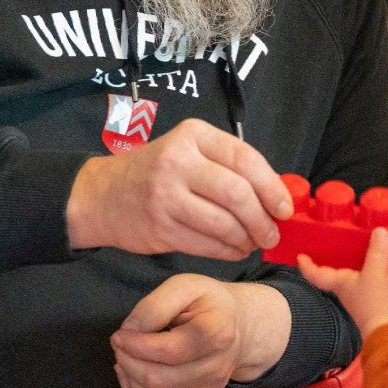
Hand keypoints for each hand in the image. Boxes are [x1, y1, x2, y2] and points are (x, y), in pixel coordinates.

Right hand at [67, 118, 291, 259]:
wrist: (102, 195)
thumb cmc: (156, 172)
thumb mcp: (188, 151)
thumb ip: (227, 166)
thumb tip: (276, 195)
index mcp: (193, 135)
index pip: (244, 158)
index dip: (272, 187)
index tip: (285, 208)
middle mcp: (178, 161)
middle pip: (237, 194)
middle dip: (262, 219)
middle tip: (272, 233)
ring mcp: (166, 195)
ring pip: (224, 224)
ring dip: (246, 239)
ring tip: (253, 243)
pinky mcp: (160, 227)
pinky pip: (206, 244)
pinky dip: (227, 251)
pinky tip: (234, 250)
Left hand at [111, 274, 290, 387]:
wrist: (240, 327)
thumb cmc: (208, 303)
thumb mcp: (185, 286)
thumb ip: (155, 305)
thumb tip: (129, 331)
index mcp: (217, 334)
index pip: (169, 352)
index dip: (136, 346)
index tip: (120, 334)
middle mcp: (217, 369)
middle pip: (158, 381)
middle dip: (128, 362)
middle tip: (120, 345)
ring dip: (129, 380)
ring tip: (125, 358)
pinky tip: (133, 374)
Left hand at [297, 228, 387, 338]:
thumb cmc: (373, 302)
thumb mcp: (375, 272)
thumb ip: (376, 251)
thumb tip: (379, 230)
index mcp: (339, 282)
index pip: (316, 274)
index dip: (307, 266)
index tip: (300, 256)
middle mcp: (347, 288)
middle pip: (335, 271)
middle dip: (333, 258)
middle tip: (333, 241)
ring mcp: (361, 293)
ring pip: (355, 273)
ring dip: (356, 261)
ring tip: (360, 243)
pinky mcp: (376, 296)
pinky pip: (372, 276)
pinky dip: (374, 266)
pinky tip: (382, 258)